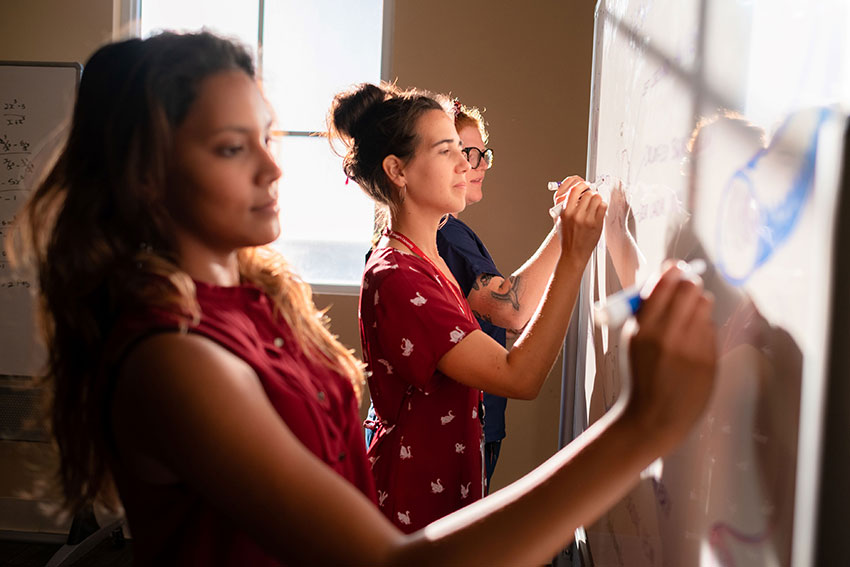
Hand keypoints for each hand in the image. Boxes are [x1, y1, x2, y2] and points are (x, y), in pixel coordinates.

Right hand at [555, 176, 606, 262]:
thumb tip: (575, 193)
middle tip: (592, 196)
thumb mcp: (561, 221)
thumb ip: (566, 207)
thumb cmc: (567, 237)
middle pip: (588, 194)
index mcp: (566, 212)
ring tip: (595, 204)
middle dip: (591, 194)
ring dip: (597, 199)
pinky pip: (603, 207)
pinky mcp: (596, 224)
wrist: (573, 253)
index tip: (585, 186)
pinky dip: (602, 206)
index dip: (581, 186)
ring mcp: (587, 220)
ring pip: (597, 198)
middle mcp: (576, 215)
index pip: (574, 191)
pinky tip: (599, 210)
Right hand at [623, 261, 716, 451]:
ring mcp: (692, 347)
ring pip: (704, 305)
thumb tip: (665, 279)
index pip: (665, 284)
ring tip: (687, 320)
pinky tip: (692, 345)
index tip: (675, 269)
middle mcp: (668, 335)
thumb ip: (646, 312)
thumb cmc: (641, 377)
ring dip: (697, 306)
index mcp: (643, 329)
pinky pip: (711, 329)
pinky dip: (703, 330)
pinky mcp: (709, 358)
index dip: (672, 272)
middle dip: (688, 285)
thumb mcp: (632, 341)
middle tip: (686, 288)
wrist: (653, 417)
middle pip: (689, 289)